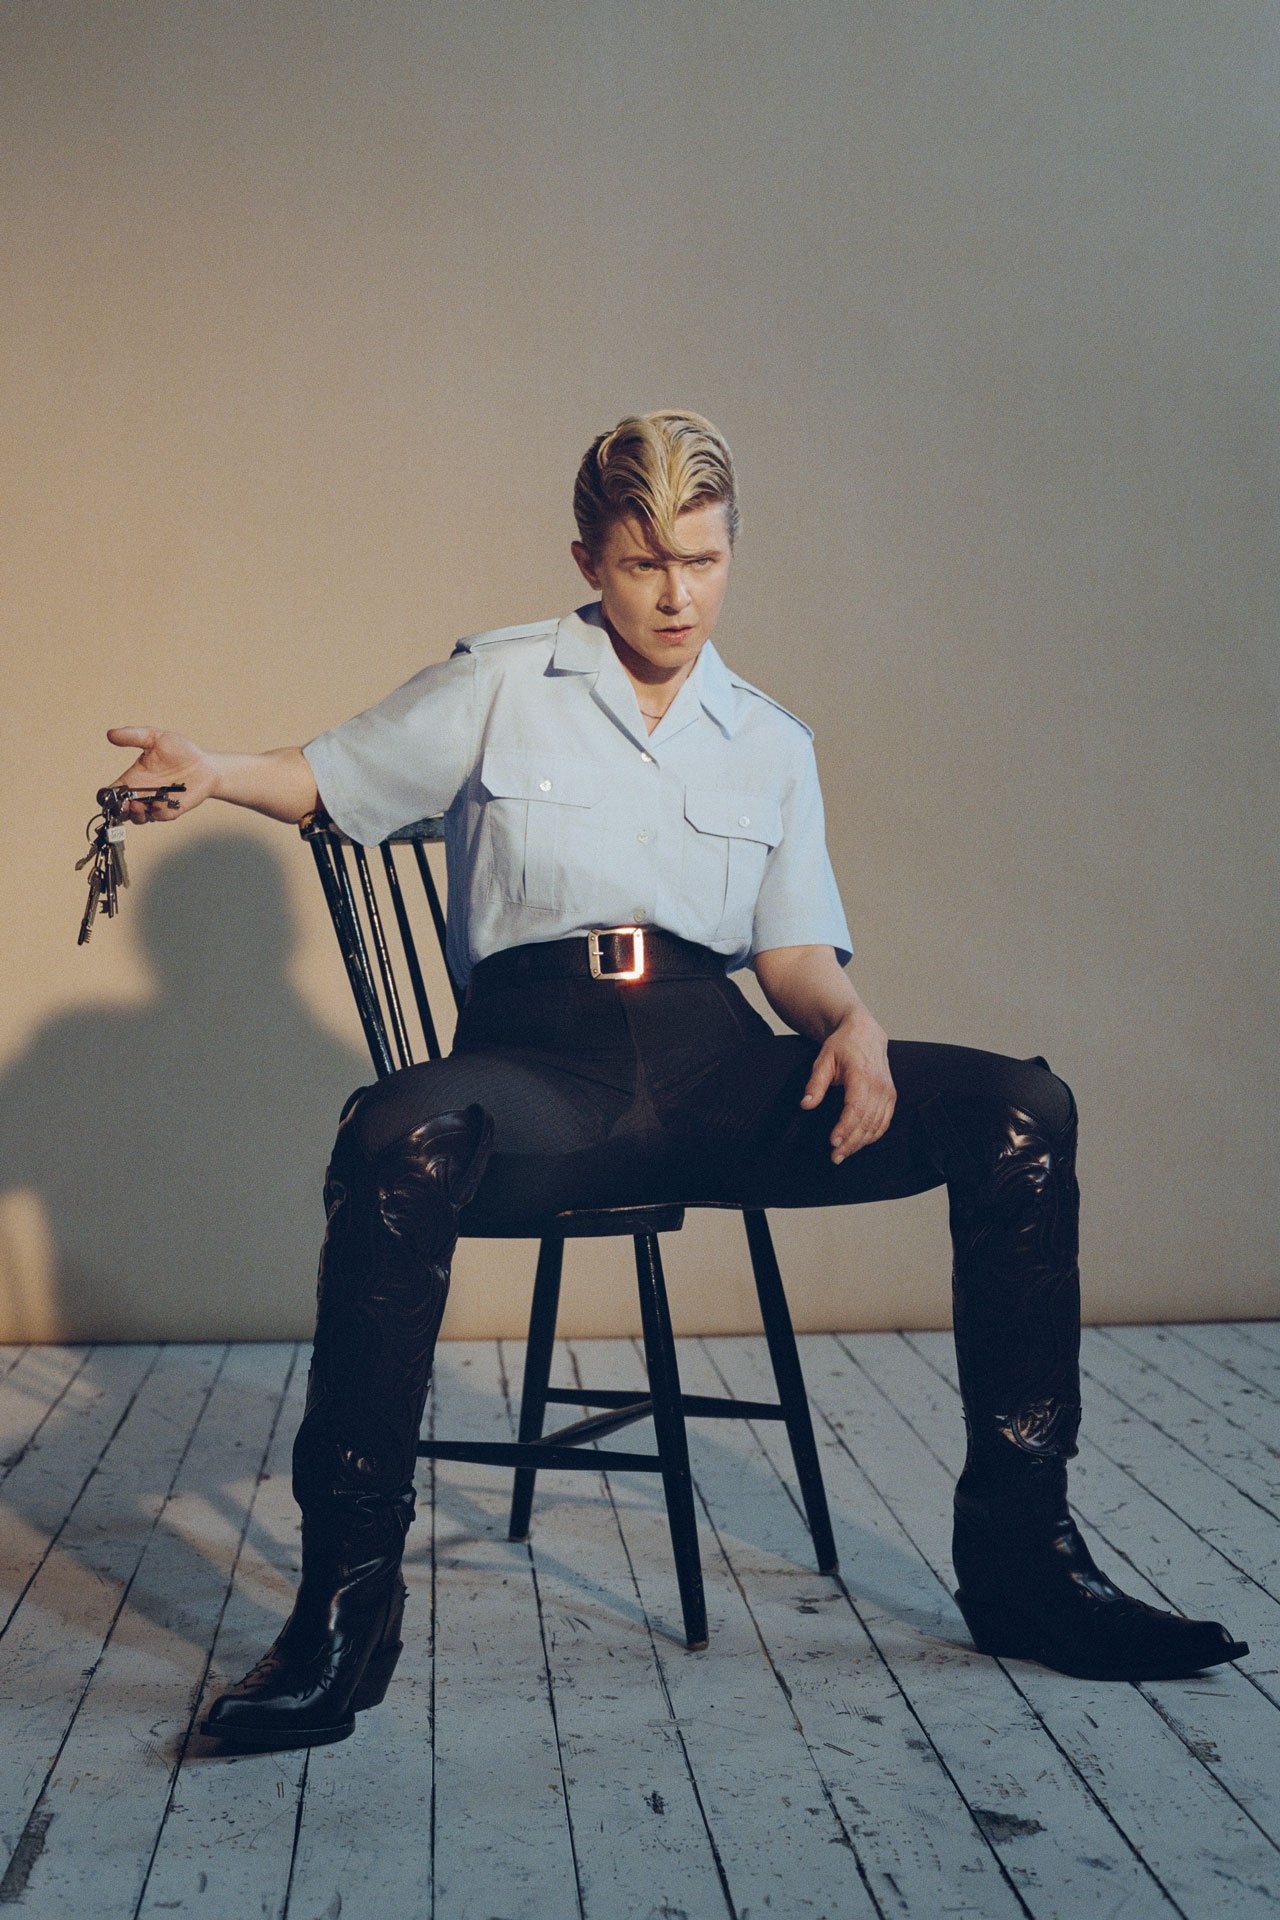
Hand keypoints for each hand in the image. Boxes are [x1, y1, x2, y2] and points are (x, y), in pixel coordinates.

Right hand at [105, 726, 216, 823]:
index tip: (109, 793)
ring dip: (135, 814)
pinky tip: (158, 804)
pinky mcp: (171, 811)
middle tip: (122, 803)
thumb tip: (110, 734)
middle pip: (120, 810)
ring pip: (137, 818)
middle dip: (118, 810)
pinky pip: (159, 817)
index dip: (106, 796)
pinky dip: (156, 813)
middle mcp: (141, 794)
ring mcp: (155, 804)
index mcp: (133, 779)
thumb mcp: (155, 738)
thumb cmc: (180, 750)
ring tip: (137, 804)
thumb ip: (133, 736)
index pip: (112, 793)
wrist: (205, 764)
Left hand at [800, 1011, 895, 1162]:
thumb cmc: (842, 1046)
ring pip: (877, 1125)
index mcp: (862, 1075)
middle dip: (851, 1142)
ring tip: (843, 1154)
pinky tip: (859, 1143)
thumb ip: (815, 1084)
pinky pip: (885, 1122)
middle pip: (867, 1121)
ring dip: (861, 1143)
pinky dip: (873, 1136)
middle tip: (834, 1156)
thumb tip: (805, 1105)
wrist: (865, 1033)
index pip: (856, 1108)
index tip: (832, 1142)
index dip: (845, 1128)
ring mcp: (888, 1091)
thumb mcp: (823, 1060)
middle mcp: (879, 1085)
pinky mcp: (891, 1096)